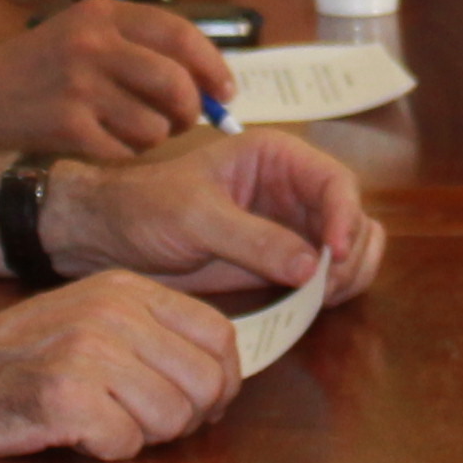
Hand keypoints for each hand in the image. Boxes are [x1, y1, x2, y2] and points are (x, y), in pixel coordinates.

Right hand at [0, 0, 232, 159]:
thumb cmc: (42, 67)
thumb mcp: (85, 34)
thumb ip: (141, 47)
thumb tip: (208, 82)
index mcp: (103, 15)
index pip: (179, 34)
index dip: (211, 64)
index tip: (225, 89)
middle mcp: (92, 45)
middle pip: (175, 82)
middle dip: (191, 109)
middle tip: (186, 120)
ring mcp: (78, 87)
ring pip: (155, 125)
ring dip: (156, 137)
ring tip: (135, 131)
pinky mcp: (67, 127)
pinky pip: (125, 151)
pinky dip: (126, 154)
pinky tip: (107, 145)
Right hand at [0, 273, 251, 460]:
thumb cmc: (14, 359)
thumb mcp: (90, 318)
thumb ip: (151, 334)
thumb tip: (219, 374)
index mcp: (128, 289)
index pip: (220, 336)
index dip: (220, 382)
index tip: (198, 406)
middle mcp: (114, 313)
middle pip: (205, 383)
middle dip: (187, 419)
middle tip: (145, 426)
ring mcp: (89, 352)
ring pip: (172, 418)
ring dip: (144, 438)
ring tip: (103, 426)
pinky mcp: (65, 397)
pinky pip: (126, 443)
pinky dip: (107, 451)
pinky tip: (75, 436)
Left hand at [48, 129, 383, 302]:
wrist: (110, 238)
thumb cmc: (145, 209)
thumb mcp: (195, 217)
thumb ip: (253, 239)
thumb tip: (312, 266)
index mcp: (276, 158)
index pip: (335, 182)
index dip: (345, 218)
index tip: (334, 255)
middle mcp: (293, 189)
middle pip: (353, 217)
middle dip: (350, 253)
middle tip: (326, 288)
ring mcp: (291, 227)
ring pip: (350, 248)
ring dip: (348, 274)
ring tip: (318, 298)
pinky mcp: (282, 262)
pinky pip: (327, 275)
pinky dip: (333, 291)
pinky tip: (311, 304)